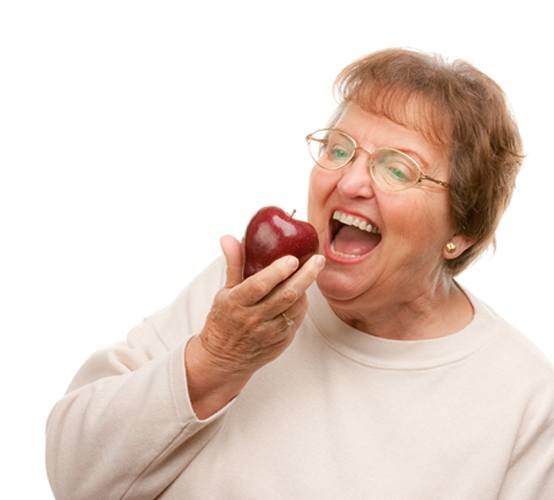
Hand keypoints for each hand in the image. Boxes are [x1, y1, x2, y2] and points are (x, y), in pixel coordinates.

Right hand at [198, 234, 324, 376]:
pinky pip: (297, 318)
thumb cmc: (225, 319)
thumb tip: (229, 237)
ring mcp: (269, 332)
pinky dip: (302, 303)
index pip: (259, 285)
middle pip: (285, 295)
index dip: (277, 272)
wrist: (225, 359)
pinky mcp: (281, 341)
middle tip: (318, 260)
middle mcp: (253, 318)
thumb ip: (234, 264)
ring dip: (306, 288)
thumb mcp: (224, 292)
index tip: (292, 258)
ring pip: (296, 307)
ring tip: (311, 271)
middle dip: (306, 276)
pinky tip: (302, 292)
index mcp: (237, 303)